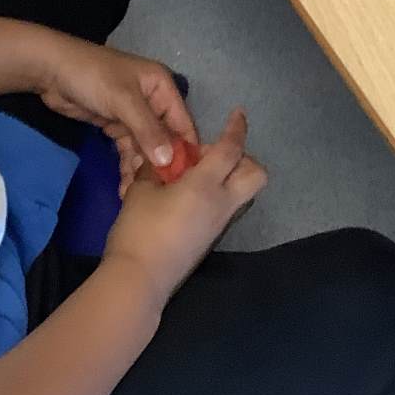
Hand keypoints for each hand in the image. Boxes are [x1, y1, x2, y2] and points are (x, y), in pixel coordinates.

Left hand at [36, 39, 199, 194]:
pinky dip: (127, 166)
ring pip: (145, 147)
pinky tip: (125, 186)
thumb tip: (168, 161)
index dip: (186, 151)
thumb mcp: (124, 101)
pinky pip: (128, 149)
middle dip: (160, 165)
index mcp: (162, 88)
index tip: (188, 181)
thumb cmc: (94, 77)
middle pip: (164, 139)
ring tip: (136, 194)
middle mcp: (153, 102)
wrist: (51, 71)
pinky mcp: (115, 125)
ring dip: (141, 170)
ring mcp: (133, 115)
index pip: (183, 124)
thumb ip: (147, 131)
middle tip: (159, 195)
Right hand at [103, 110, 264, 301]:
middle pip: (255, 174)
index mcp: (206, 186)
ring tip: (195, 176)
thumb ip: (155, 168)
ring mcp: (220, 225)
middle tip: (210, 156)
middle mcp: (222, 204)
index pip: (231, 150)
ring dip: (230, 177)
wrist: (140, 280)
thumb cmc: (139, 230)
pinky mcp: (212, 239)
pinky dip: (218, 195)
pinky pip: (227, 208)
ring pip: (244, 193)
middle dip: (242, 158)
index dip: (237, 128)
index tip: (238, 114)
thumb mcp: (140, 190)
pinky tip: (188, 197)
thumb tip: (161, 159)